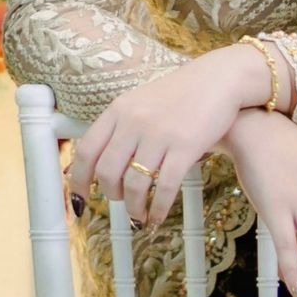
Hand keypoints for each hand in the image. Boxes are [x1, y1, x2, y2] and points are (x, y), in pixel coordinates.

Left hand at [69, 44, 273, 227]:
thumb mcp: (140, 103)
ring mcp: (159, 133)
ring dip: (134, 208)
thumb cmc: (179, 95)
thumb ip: (120, 127)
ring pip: (134, 184)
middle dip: (110, 196)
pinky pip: (165, 187)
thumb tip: (99, 162)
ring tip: (139, 217)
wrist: (218, 79)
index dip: (78, 180)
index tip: (79, 200)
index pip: (87, 150)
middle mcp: (134, 121)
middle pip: (107, 171)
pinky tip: (157, 217)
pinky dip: (158, 209)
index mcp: (118, 110)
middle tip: (120, 203)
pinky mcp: (185, 146)